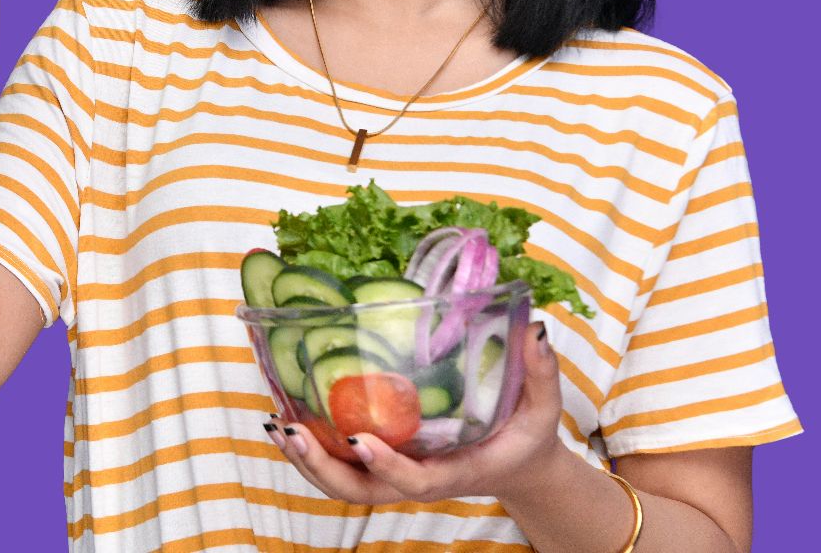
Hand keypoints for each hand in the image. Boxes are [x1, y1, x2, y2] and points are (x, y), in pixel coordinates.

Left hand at [266, 320, 568, 504]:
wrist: (518, 464)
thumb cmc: (526, 435)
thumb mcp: (543, 407)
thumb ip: (540, 371)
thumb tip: (535, 329)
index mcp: (454, 470)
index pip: (415, 478)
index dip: (386, 465)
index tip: (359, 440)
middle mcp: (418, 477)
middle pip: (360, 490)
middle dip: (321, 467)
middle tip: (291, 431)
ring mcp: (397, 472)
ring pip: (343, 482)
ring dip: (306, 459)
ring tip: (277, 425)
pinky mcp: (385, 460)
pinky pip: (342, 463)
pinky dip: (312, 446)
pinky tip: (288, 416)